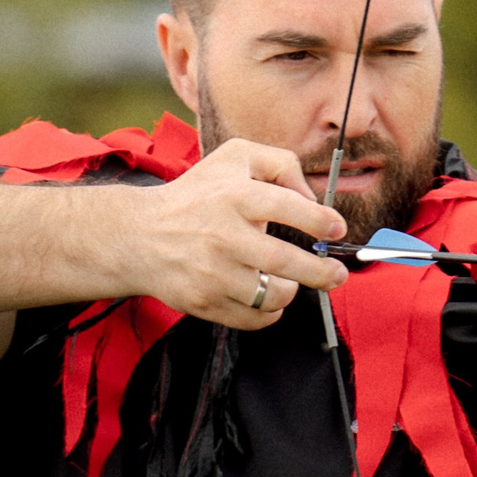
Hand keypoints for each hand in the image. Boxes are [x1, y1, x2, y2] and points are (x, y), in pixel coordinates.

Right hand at [131, 138, 348, 328]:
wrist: (139, 236)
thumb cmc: (196, 196)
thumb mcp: (234, 157)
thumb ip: (280, 163)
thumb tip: (312, 196)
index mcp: (234, 196)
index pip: (289, 208)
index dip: (320, 221)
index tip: (337, 229)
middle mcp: (224, 235)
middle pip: (287, 262)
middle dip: (322, 272)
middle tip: (338, 274)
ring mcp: (213, 272)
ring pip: (273, 296)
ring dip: (289, 291)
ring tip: (288, 281)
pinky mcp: (204, 301)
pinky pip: (253, 318)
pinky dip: (268, 312)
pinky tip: (266, 297)